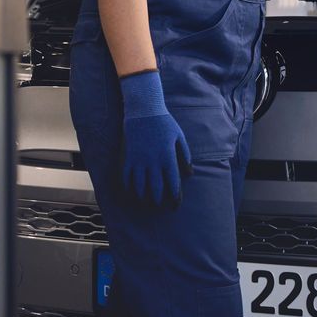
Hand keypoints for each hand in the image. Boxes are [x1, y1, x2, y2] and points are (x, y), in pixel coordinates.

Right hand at [119, 70, 192, 206]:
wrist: (143, 110)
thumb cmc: (164, 122)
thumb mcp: (179, 136)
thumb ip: (185, 155)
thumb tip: (190, 174)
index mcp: (167, 156)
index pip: (172, 182)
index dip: (174, 196)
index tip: (175, 203)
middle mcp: (153, 161)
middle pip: (155, 187)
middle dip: (158, 200)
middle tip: (160, 207)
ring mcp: (139, 159)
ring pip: (139, 185)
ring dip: (143, 197)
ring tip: (146, 204)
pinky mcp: (128, 156)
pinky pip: (126, 176)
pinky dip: (128, 187)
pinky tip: (131, 193)